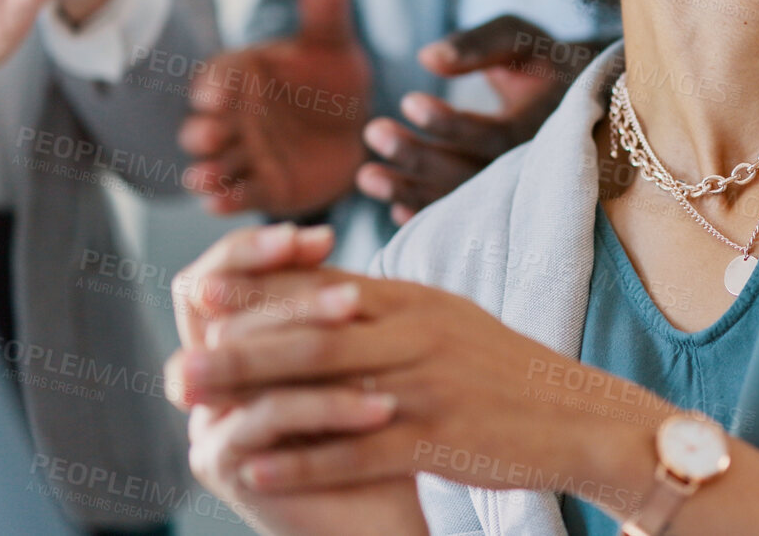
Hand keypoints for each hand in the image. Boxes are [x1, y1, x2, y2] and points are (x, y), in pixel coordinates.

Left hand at [165, 227, 664, 515]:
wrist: (577, 417)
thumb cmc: (502, 373)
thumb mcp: (445, 322)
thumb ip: (383, 309)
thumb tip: (316, 294)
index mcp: (415, 299)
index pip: (323, 285)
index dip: (258, 289)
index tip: (201, 293)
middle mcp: (418, 331)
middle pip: (311, 331)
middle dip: (238, 345)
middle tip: (181, 360)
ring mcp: (428, 383)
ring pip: (325, 385)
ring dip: (253, 397)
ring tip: (199, 410)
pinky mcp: (440, 435)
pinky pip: (357, 450)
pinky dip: (303, 462)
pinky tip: (259, 473)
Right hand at [180, 0, 372, 216]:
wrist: (353, 127)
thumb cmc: (330, 78)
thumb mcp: (332, 46)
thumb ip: (325, 17)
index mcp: (239, 76)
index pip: (217, 78)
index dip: (214, 86)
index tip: (215, 94)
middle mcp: (231, 117)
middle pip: (205, 125)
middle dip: (203, 131)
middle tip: (208, 134)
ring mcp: (242, 155)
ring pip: (214, 164)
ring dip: (205, 172)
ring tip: (204, 179)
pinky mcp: (259, 188)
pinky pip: (239, 195)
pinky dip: (227, 200)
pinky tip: (220, 204)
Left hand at [357, 16, 594, 223]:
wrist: (586, 106)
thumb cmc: (544, 64)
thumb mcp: (520, 39)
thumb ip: (479, 43)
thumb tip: (427, 58)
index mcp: (548, 126)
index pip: (494, 137)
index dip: (449, 124)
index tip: (409, 100)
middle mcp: (538, 169)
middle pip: (473, 176)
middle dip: (418, 158)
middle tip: (373, 131)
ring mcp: (523, 196)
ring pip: (464, 205)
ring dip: (412, 193)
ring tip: (366, 176)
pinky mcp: (507, 209)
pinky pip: (467, 224)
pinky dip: (431, 219)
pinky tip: (395, 208)